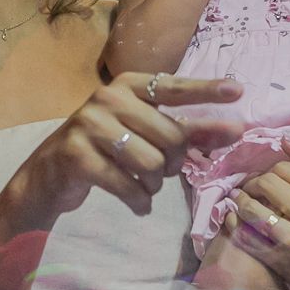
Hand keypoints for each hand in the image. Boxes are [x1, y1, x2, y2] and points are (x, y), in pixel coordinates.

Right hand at [2, 72, 243, 225]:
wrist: (50, 174)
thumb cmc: (107, 149)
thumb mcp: (145, 133)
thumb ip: (188, 130)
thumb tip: (235, 130)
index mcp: (127, 85)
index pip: (173, 87)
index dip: (206, 90)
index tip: (239, 90)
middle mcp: (107, 98)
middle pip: (170, 136)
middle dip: (173, 163)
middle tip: (160, 172)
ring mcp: (89, 125)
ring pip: (151, 164)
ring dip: (154, 185)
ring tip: (143, 186)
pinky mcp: (78, 156)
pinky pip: (128, 186)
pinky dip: (139, 201)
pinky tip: (137, 204)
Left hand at [223, 138, 289, 289]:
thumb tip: (286, 140)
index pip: (285, 168)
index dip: (275, 167)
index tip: (274, 175)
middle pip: (266, 184)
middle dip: (256, 180)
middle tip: (257, 185)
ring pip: (252, 208)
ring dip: (242, 199)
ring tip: (245, 199)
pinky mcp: (280, 262)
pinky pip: (246, 238)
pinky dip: (236, 225)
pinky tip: (238, 219)